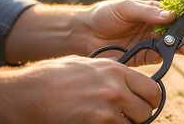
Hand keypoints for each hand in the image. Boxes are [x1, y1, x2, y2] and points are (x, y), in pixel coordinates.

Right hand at [0, 56, 159, 123]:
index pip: (152, 89)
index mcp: (117, 70)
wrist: (31, 93)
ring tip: (111, 118)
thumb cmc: (57, 77)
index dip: (152, 99)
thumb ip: (114, 73)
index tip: (147, 103)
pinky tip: (101, 123)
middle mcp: (116, 88)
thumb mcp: (90, 65)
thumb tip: (130, 83)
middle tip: (129, 115)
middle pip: (147, 110)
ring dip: (127, 123)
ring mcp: (107, 109)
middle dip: (140, 115)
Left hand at [82, 0, 183, 65]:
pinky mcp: (144, 56)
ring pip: (172, 44)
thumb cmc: (105, 15)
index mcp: (153, 11)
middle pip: (178, 29)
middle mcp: (155, 27)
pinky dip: (168, 56)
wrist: (85, 34)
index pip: (177, 12)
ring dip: (182, 45)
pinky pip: (159, 57)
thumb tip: (171, 15)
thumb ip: (147, 12)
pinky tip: (173, 54)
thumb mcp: (126, 8)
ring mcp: (151, 42)